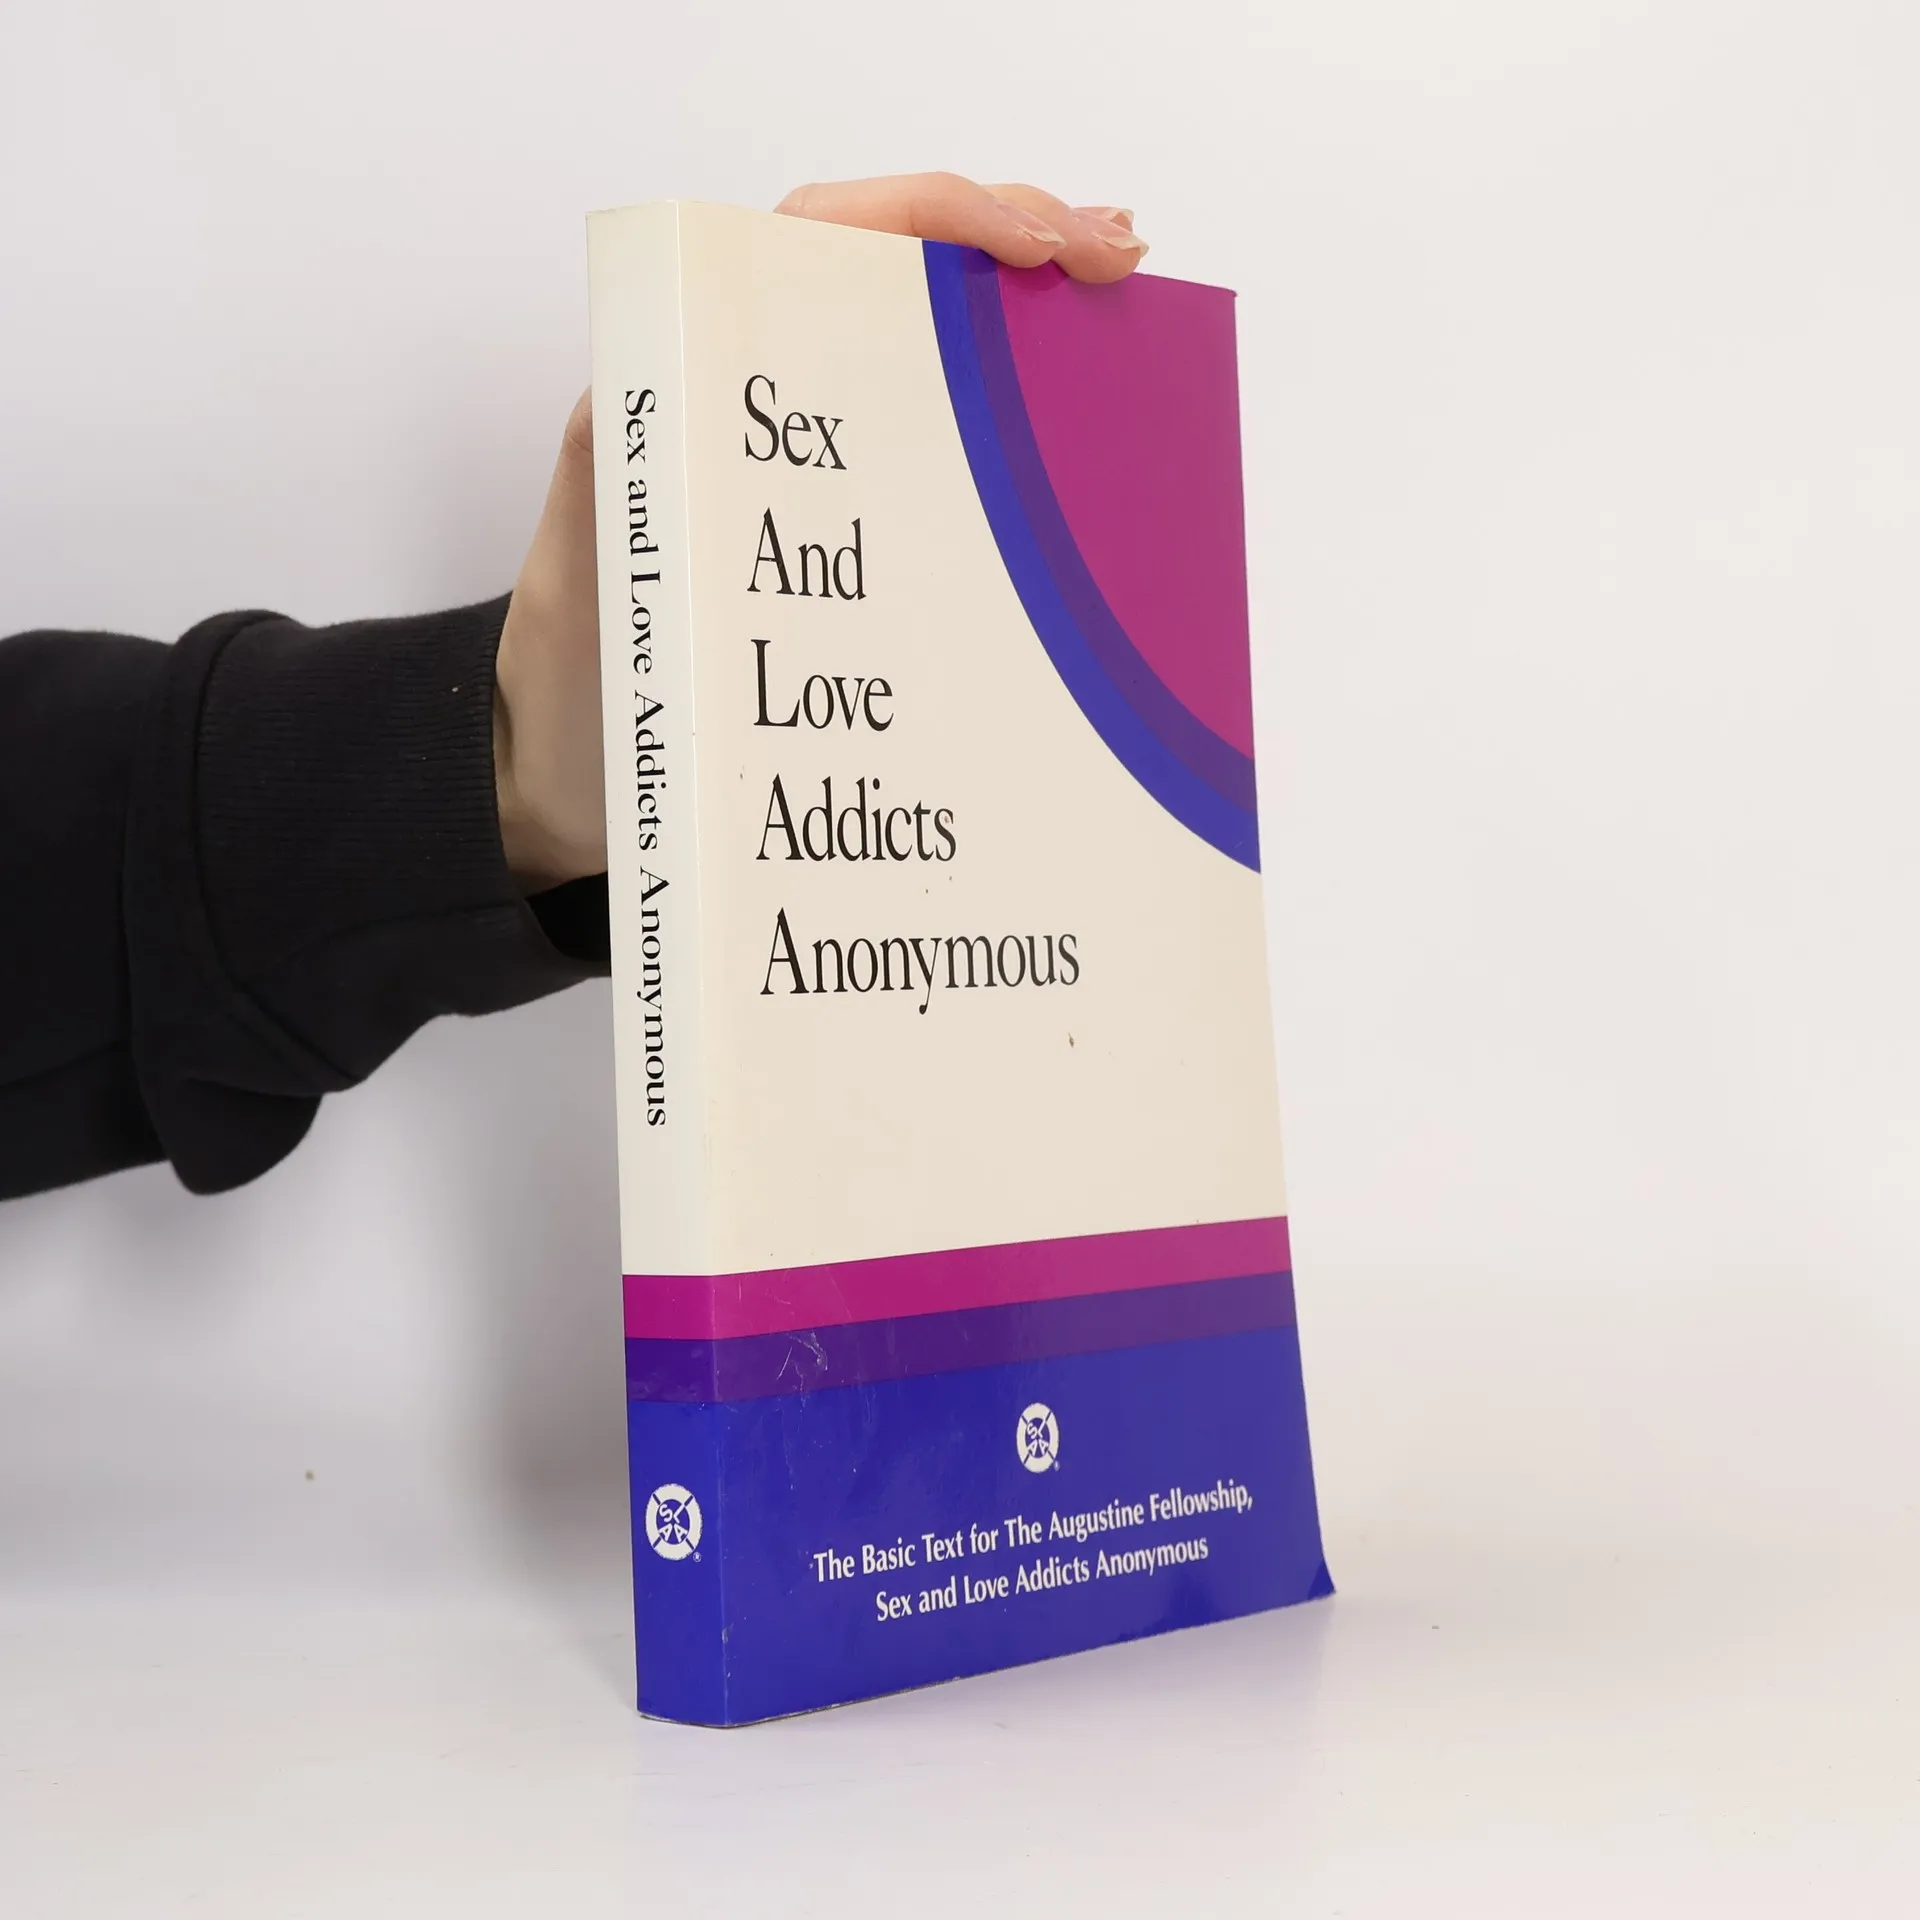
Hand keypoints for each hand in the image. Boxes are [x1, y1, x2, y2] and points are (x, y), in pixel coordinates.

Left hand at [493, 174, 1148, 888]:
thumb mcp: (581, 564)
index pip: (830, 233)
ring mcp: (806, 464)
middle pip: (900, 271)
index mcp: (697, 377)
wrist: (571, 774)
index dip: (941, 217)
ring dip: (1020, 317)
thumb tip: (645, 383)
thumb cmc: (578, 676)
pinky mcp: (834, 530)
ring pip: (925, 348)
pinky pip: (930, 447)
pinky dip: (1005, 420)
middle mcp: (757, 399)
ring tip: (1117, 299)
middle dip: (1014, 238)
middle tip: (1119, 254)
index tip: (1038, 245)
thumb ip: (612, 469)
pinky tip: (1069, 427)